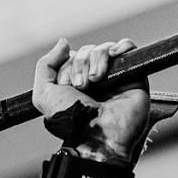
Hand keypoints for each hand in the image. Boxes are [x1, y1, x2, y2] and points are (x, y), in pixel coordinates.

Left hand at [33, 38, 151, 165]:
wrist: (97, 135)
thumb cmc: (71, 120)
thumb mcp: (44, 95)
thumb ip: (45, 66)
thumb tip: (63, 42)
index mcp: (73, 84)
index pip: (71, 58)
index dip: (67, 67)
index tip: (68, 87)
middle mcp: (93, 79)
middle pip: (87, 52)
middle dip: (80, 65)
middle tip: (82, 87)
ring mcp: (114, 76)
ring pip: (104, 48)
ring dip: (97, 60)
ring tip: (97, 80)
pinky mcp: (134, 74)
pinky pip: (128, 47)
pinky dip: (120, 47)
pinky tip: (114, 57)